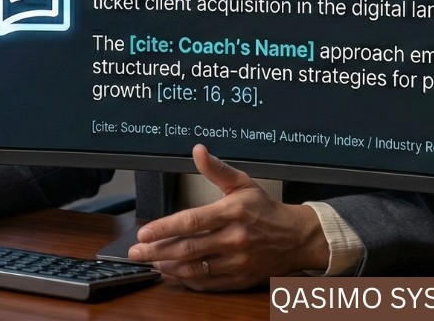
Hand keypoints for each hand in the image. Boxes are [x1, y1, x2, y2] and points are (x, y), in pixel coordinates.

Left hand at [126, 144, 329, 290]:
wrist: (297, 237)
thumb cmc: (265, 209)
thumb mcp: (242, 183)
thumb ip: (216, 169)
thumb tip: (197, 150)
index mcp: (232, 212)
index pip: (191, 221)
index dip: (164, 228)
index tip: (144, 232)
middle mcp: (234, 238)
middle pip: (188, 248)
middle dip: (157, 251)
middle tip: (136, 251)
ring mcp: (238, 261)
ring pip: (196, 268)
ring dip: (168, 267)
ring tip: (150, 261)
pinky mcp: (241, 278)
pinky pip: (209, 283)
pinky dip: (188, 280)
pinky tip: (173, 273)